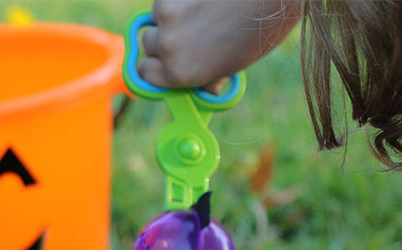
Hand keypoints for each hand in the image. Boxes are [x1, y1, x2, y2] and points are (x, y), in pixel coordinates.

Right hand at [137, 0, 300, 90]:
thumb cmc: (257, 33)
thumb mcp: (231, 67)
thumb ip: (207, 78)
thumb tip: (203, 88)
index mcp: (178, 74)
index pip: (144, 72)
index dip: (152, 65)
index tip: (160, 60)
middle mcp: (168, 48)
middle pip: (148, 43)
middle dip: (162, 39)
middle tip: (187, 33)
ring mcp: (167, 18)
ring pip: (156, 17)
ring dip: (169, 15)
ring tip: (199, 12)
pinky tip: (201, 0)